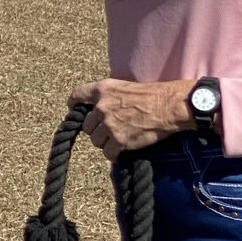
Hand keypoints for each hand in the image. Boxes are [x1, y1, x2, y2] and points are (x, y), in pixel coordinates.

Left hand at [71, 78, 195, 161]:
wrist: (168, 106)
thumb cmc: (151, 95)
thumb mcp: (123, 86)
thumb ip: (107, 96)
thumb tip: (97, 107)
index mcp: (102, 90)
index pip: (77, 95)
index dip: (74, 105)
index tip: (74, 111)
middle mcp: (101, 107)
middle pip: (86, 126)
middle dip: (95, 130)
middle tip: (108, 131)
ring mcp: (109, 124)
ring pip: (96, 140)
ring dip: (105, 142)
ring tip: (117, 140)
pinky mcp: (119, 140)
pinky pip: (108, 153)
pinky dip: (114, 154)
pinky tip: (121, 151)